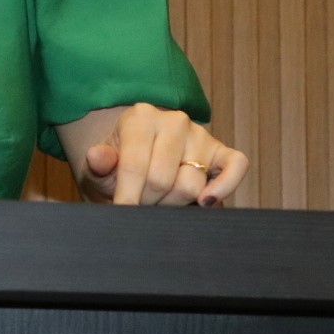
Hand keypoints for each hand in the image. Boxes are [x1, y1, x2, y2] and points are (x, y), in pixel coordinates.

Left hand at [79, 103, 248, 206]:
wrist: (140, 160)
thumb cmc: (118, 166)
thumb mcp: (99, 168)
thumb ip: (98, 164)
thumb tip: (97, 157)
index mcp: (140, 118)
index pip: (135, 166)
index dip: (128, 197)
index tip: (122, 215)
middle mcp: (174, 121)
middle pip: (164, 181)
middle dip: (149, 201)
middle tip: (141, 202)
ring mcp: (201, 135)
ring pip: (192, 186)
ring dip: (174, 204)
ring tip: (160, 199)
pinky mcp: (223, 152)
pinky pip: (237, 167)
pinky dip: (224, 187)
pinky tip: (205, 202)